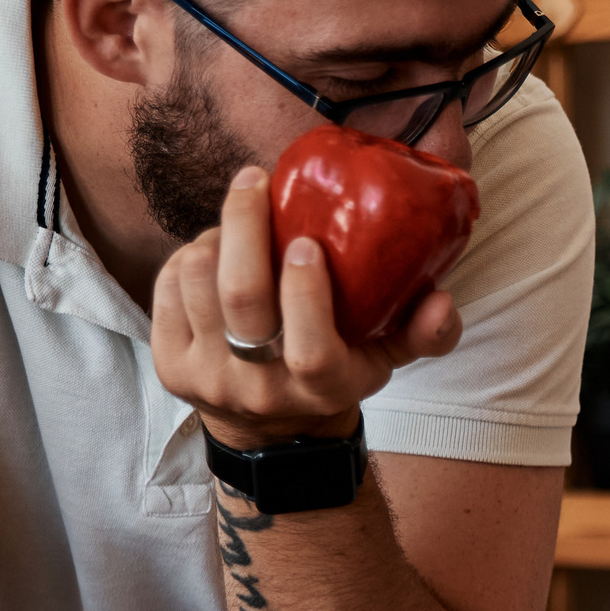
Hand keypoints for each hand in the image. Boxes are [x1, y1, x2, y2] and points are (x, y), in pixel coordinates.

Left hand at [153, 166, 463, 448]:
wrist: (271, 429)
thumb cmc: (337, 369)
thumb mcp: (388, 357)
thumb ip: (426, 331)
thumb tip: (442, 300)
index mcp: (322, 387)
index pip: (310, 349)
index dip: (305, 293)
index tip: (306, 242)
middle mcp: (261, 388)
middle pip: (241, 299)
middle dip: (244, 227)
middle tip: (254, 181)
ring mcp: (209, 378)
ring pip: (198, 284)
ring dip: (215, 237)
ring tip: (237, 221)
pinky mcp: (171, 366)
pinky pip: (167, 290)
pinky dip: (187, 257)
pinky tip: (212, 247)